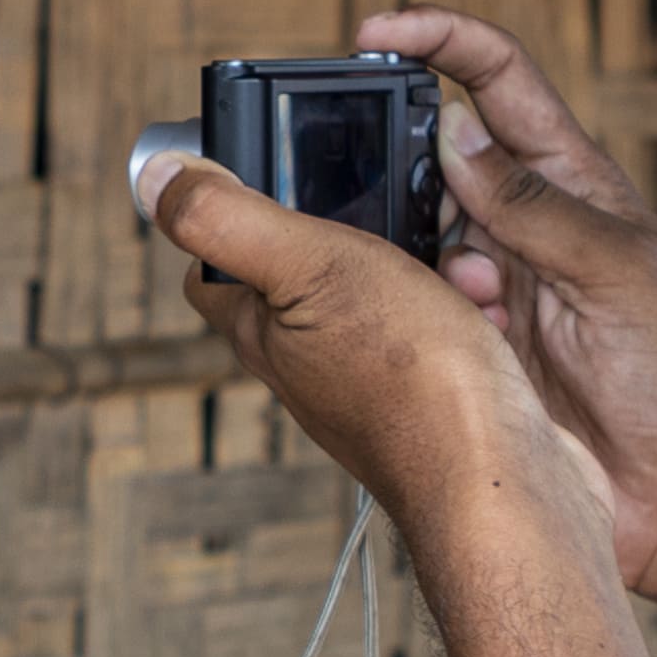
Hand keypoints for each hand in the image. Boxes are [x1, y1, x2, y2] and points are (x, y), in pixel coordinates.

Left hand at [136, 133, 609, 566]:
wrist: (499, 480)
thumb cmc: (408, 378)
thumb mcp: (309, 266)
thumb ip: (231, 221)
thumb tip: (157, 179)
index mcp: (265, 333)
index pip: (212, 274)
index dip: (221, 219)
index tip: (258, 176)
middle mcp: (310, 364)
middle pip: (305, 276)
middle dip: (352, 226)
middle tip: (392, 197)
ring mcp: (374, 387)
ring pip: (386, 298)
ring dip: (422, 260)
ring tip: (453, 255)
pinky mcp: (436, 400)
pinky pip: (442, 330)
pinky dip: (464, 304)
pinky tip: (486, 304)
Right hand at [352, 7, 656, 595]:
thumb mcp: (620, 273)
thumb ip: (535, 206)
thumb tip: (455, 135)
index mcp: (577, 183)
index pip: (500, 79)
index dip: (439, 41)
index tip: (373, 32)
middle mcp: (529, 225)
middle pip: (439, 157)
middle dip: (407, 169)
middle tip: (402, 205)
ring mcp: (497, 286)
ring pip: (415, 236)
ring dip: (423, 260)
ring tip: (478, 306)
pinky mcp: (471, 346)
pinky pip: (416, 306)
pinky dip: (419, 313)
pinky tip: (465, 343)